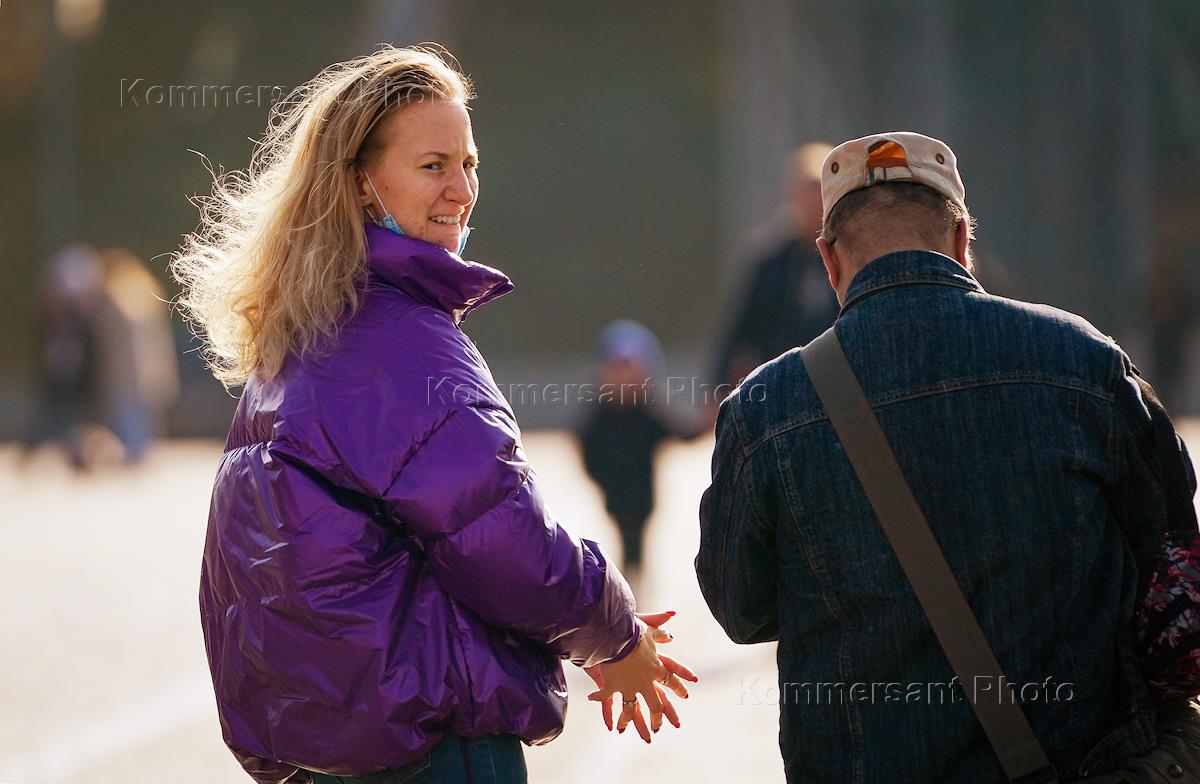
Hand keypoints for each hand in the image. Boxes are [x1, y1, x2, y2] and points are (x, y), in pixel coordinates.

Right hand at [585, 610, 698, 742]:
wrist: (616, 636)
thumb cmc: (633, 631)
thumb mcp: (650, 629)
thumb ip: (660, 632)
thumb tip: (670, 636)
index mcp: (656, 667)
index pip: (672, 681)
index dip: (679, 689)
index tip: (685, 696)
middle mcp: (645, 681)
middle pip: (655, 705)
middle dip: (657, 718)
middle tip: (658, 727)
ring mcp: (629, 686)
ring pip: (632, 710)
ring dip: (629, 721)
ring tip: (625, 729)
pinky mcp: (613, 686)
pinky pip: (607, 700)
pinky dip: (603, 707)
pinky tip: (601, 715)